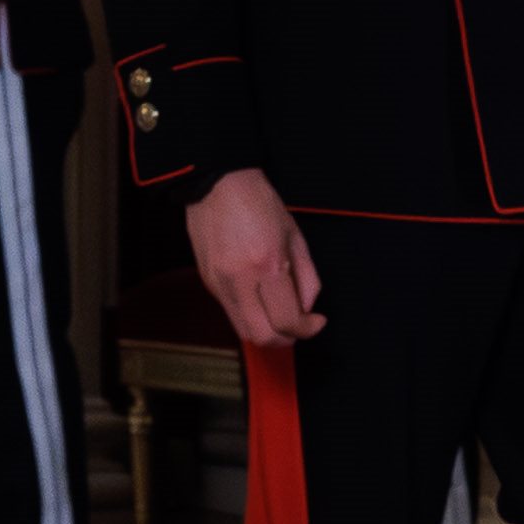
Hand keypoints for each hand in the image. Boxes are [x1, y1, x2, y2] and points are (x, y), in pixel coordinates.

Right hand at [188, 164, 323, 346]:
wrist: (217, 184)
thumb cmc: (258, 202)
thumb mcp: (296, 236)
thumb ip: (307, 278)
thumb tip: (307, 308)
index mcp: (266, 265)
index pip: (286, 321)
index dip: (307, 330)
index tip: (315, 322)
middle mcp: (239, 281)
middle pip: (261, 338)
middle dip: (285, 339)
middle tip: (298, 326)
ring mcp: (219, 284)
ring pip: (243, 332)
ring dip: (265, 332)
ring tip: (279, 313)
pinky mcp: (208, 283)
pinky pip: (231, 314)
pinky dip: (250, 316)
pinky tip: (260, 298)